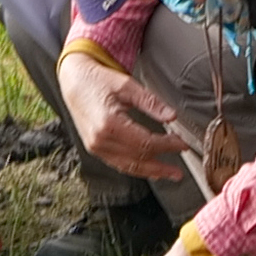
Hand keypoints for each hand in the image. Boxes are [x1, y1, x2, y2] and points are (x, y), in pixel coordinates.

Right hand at [57, 51, 192, 182]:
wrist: (74, 81)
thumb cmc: (97, 81)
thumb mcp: (127, 86)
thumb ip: (151, 103)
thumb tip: (172, 117)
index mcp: (109, 123)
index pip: (146, 142)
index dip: (167, 146)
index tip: (181, 144)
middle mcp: (100, 139)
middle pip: (138, 158)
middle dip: (161, 164)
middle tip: (179, 170)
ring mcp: (95, 146)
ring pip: (128, 166)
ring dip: (150, 172)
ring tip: (168, 174)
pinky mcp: (94, 148)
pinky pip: (118, 164)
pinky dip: (135, 168)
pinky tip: (148, 170)